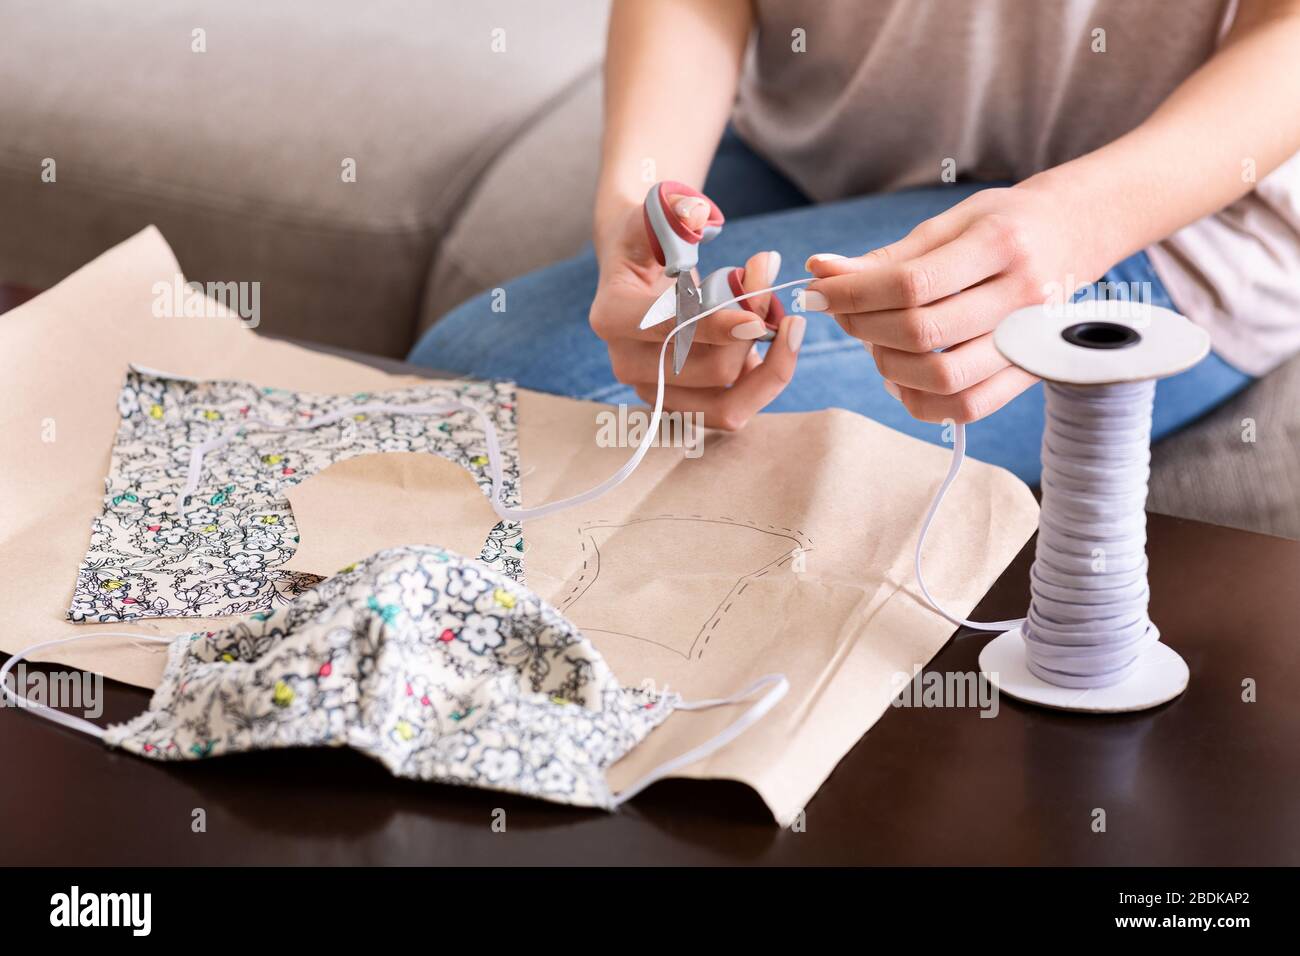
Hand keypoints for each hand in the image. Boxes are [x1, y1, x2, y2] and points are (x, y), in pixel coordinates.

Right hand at [590, 194, 805, 430]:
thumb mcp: (654, 212)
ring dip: (768, 364)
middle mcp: (628, 365)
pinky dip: (763, 379)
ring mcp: (654, 391)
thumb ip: (674, 209)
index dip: (715, 328)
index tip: (758, 319)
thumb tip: (696, 215)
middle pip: (711, 369)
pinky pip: (733, 410)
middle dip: (756, 328)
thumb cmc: (649, 239)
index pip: (668, 330)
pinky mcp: (682, 405)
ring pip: (727, 404)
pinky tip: (774, 341)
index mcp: (612, 317)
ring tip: (782, 318)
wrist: (638, 271)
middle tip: (768, 279)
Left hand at [803, 182, 1106, 423]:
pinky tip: (901, 379)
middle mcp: (1019, 293)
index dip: (853, 294)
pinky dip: (923, 403)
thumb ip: (887, 256)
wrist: (1078, 232)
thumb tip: (820, 272)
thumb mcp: (950, 224)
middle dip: (863, 327)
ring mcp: (1027, 337)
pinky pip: (969, 406)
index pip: (911, 283)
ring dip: (890, 367)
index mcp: (998, 244)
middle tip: (842, 315)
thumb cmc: (1004, 224)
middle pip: (921, 331)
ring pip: (943, 377)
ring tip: (874, 344)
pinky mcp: (1028, 370)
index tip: (818, 292)